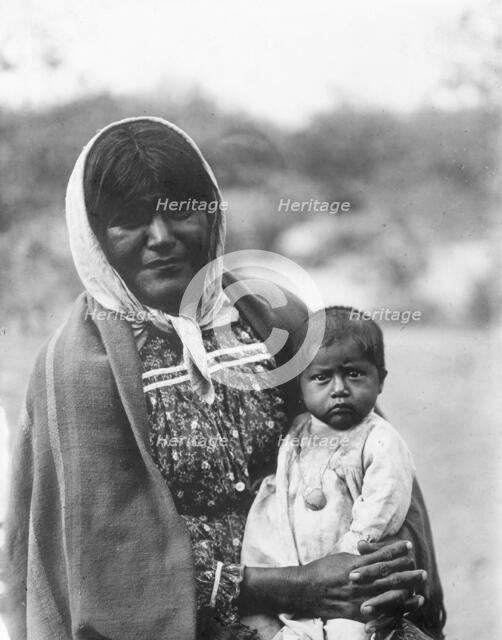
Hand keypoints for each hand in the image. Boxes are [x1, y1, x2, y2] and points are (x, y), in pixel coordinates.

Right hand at [296, 540, 422, 620]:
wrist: (305, 591)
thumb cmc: (322, 571)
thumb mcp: (341, 558)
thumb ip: (359, 556)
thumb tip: (375, 549)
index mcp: (354, 564)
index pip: (380, 556)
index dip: (396, 550)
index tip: (409, 545)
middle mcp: (358, 581)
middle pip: (388, 576)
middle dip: (407, 573)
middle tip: (421, 571)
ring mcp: (358, 598)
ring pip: (387, 595)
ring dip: (406, 592)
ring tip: (420, 590)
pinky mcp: (356, 613)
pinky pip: (379, 613)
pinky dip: (394, 612)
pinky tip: (406, 610)